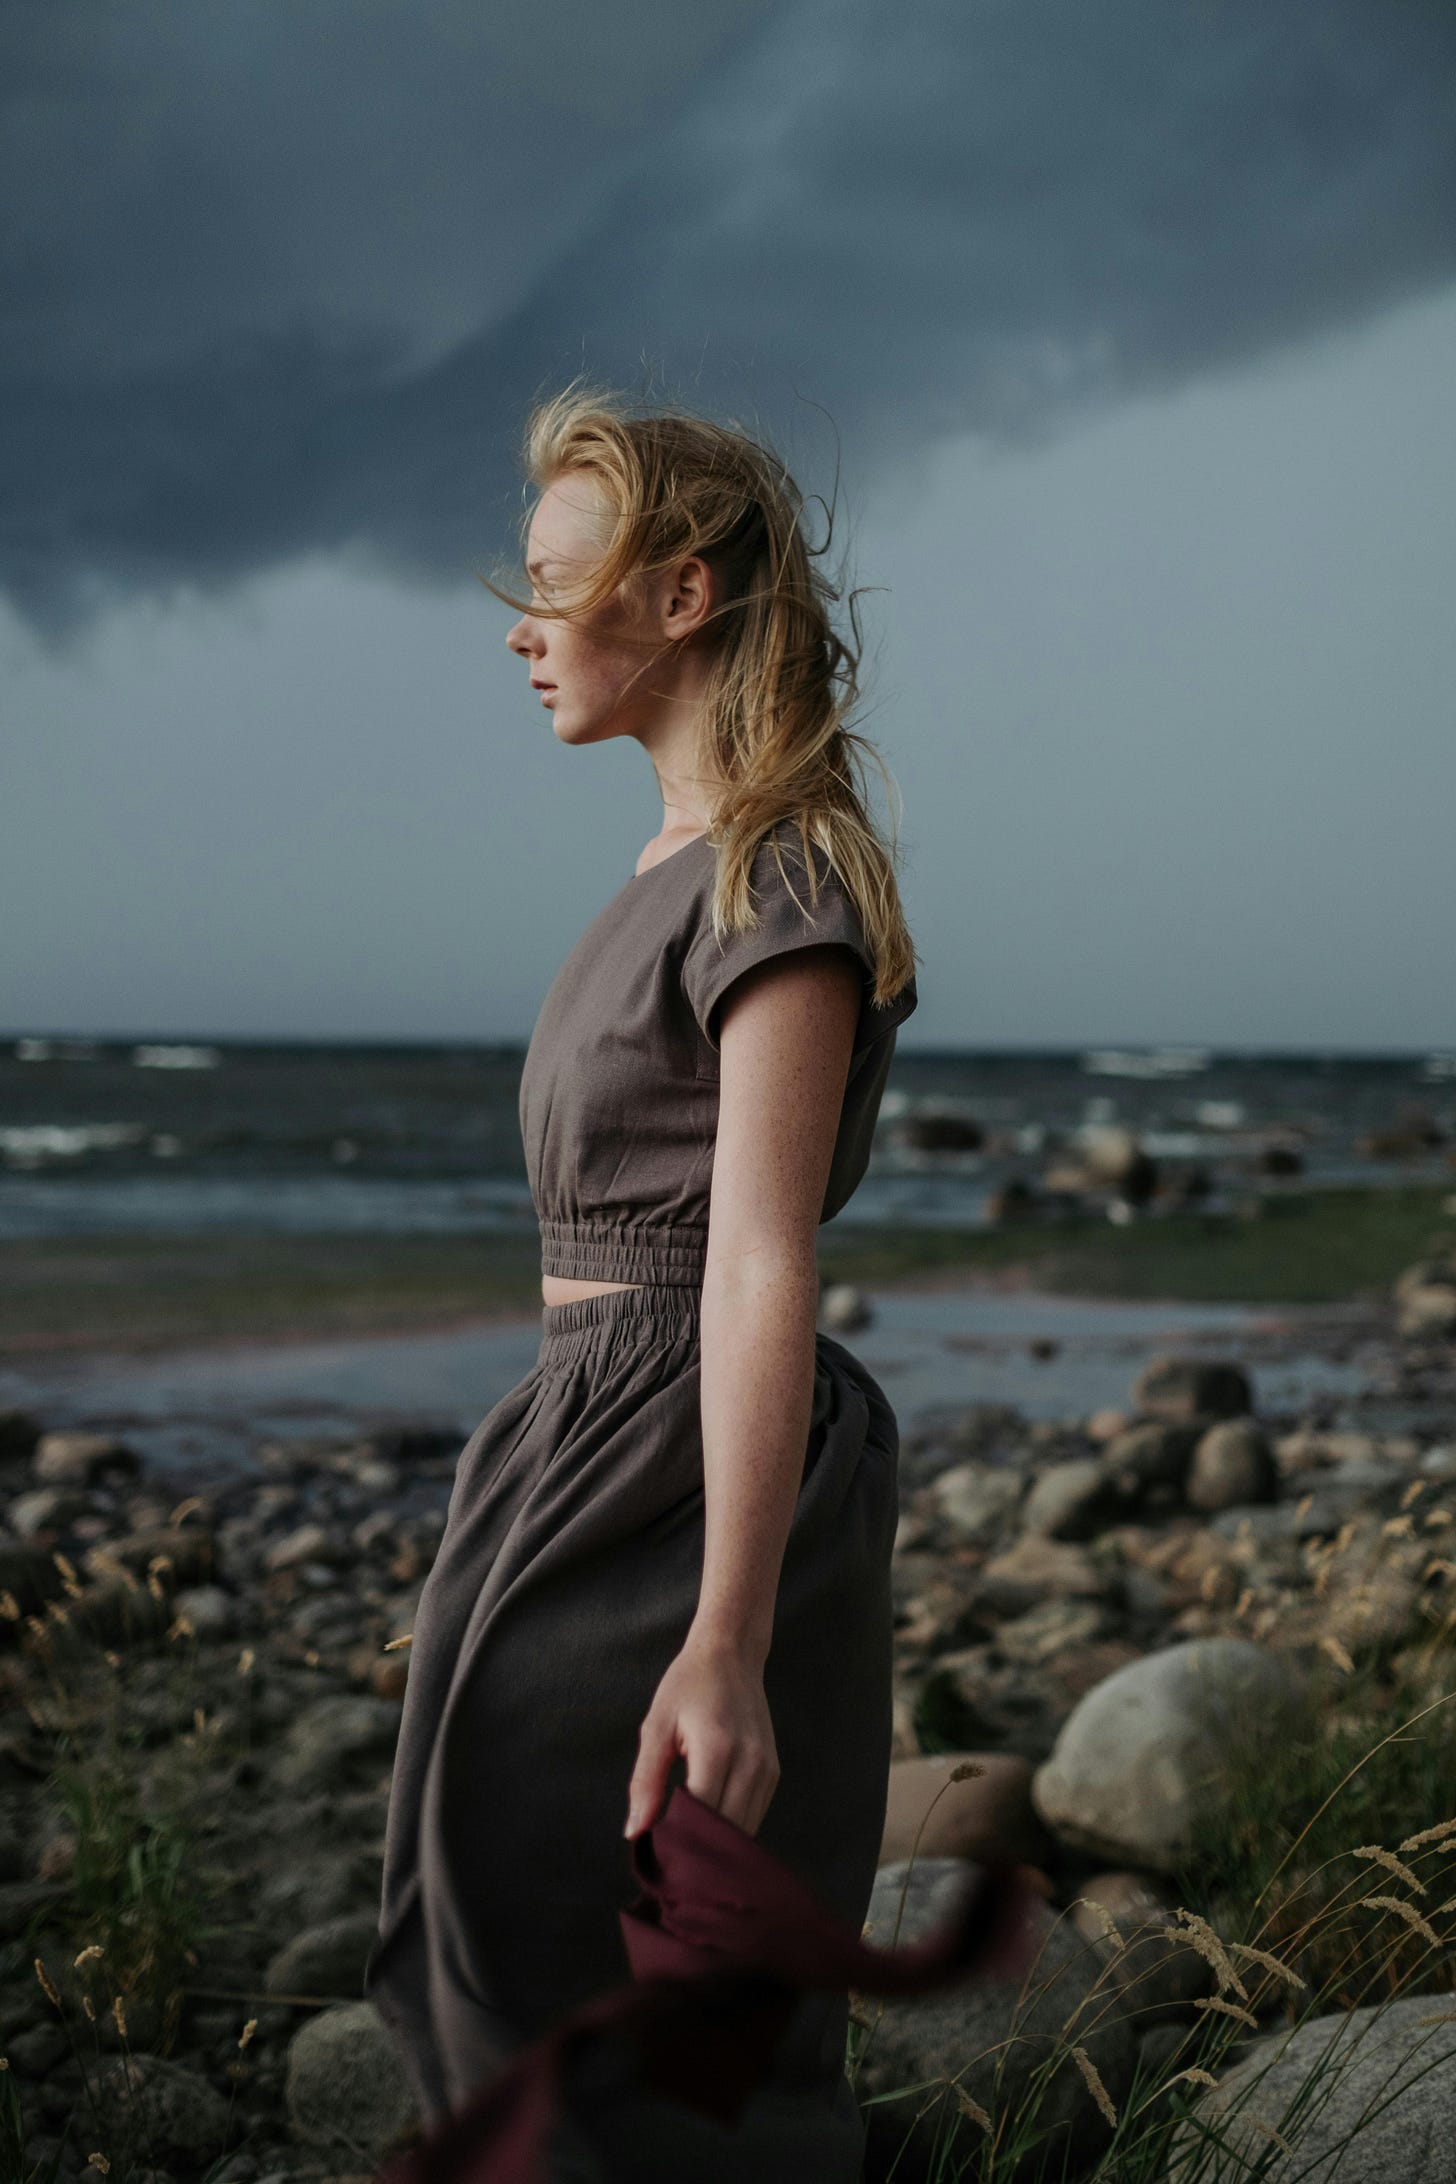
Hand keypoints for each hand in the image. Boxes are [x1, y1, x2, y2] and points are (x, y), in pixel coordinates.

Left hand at [624, 1631, 779, 1840]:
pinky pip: (753, 1816)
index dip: (676, 1842)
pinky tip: (708, 1828)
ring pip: (743, 1831)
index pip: (700, 1818)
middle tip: (668, 1859)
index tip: (653, 1852)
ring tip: (687, 1846)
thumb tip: (634, 1832)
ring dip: (717, 1844)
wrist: (732, 1654)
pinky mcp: (773, 1772)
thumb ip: (645, 1781)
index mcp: (718, 1749)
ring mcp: (766, 1769)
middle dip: (697, 1851)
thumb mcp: (657, 1726)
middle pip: (725, 1832)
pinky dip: (731, 1829)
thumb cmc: (689, 1686)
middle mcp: (750, 1762)